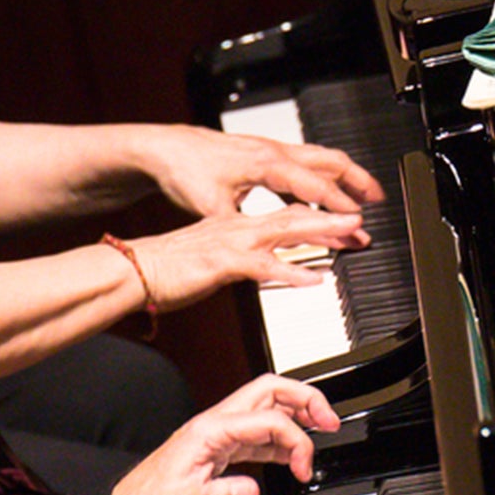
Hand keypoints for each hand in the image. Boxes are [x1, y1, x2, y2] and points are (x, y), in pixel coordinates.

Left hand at [110, 375, 339, 494]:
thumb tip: (252, 490)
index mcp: (210, 431)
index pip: (268, 419)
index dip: (296, 440)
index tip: (304, 468)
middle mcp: (216, 426)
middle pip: (270, 391)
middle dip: (305, 399)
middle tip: (329, 421)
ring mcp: (219, 437)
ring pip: (267, 410)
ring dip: (296, 418)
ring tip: (320, 434)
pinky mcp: (220, 452)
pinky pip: (258, 436)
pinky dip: (281, 441)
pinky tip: (292, 458)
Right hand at [131, 206, 368, 312]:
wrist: (133, 268)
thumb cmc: (165, 268)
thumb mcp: (210, 258)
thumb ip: (237, 260)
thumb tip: (256, 266)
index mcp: (235, 225)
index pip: (284, 216)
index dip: (316, 217)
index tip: (343, 222)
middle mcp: (238, 228)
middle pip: (294, 218)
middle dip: (331, 220)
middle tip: (362, 223)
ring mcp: (232, 243)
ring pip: (286, 232)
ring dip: (321, 232)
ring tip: (350, 234)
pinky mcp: (223, 263)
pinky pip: (263, 267)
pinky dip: (290, 272)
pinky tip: (312, 279)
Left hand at [146, 126, 384, 217]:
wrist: (166, 148)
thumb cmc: (186, 172)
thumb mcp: (212, 207)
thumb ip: (241, 228)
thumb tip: (256, 250)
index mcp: (266, 164)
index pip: (315, 185)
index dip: (339, 203)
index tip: (358, 219)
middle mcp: (273, 153)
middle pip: (329, 161)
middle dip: (357, 179)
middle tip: (378, 199)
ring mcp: (271, 150)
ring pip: (319, 157)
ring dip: (343, 175)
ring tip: (361, 195)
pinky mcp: (264, 154)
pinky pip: (303, 162)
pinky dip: (320, 177)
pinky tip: (319, 195)